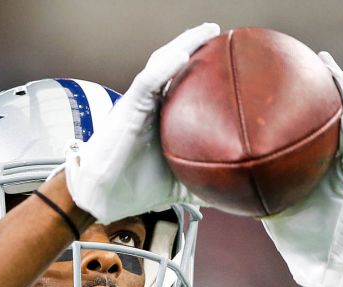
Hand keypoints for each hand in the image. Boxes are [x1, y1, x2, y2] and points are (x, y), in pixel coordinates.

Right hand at [64, 23, 217, 222]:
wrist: (105, 200)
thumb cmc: (136, 188)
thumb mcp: (180, 185)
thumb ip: (204, 185)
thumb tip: (237, 197)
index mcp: (161, 116)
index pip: (183, 81)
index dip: (202, 63)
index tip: (228, 52)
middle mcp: (150, 104)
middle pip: (172, 63)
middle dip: (193, 43)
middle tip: (217, 30)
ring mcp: (138, 104)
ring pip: (160, 64)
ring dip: (182, 44)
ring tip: (205, 31)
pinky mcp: (128, 110)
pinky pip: (147, 83)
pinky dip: (163, 68)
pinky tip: (182, 55)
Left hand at [261, 52, 342, 286]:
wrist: (316, 263)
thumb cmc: (292, 232)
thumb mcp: (267, 197)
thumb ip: (253, 177)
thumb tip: (216, 160)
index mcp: (326, 157)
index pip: (324, 117)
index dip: (319, 91)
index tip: (302, 65)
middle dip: (337, 82)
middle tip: (320, 58)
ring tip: (336, 75)